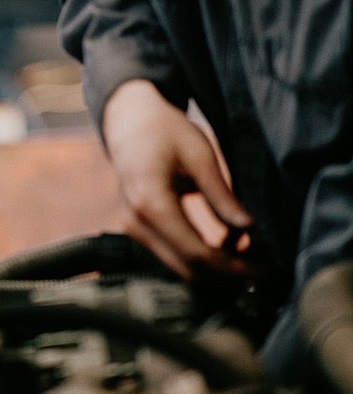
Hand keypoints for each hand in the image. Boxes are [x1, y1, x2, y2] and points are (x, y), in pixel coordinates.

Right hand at [101, 78, 252, 280]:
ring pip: (180, 267)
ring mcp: (133, 228)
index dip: (233, 269)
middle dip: (228, 274)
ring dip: (216, 268)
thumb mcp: (199, 155)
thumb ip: (221, 195)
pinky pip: (172, 255)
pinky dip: (201, 256)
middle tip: (264, 266)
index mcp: (151, 203)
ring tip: (250, 253)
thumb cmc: (165, 130)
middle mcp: (137, 222)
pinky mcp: (138, 229)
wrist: (129, 118)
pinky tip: (228, 244)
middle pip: (188, 269)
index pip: (196, 254)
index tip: (264, 269)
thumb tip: (249, 229)